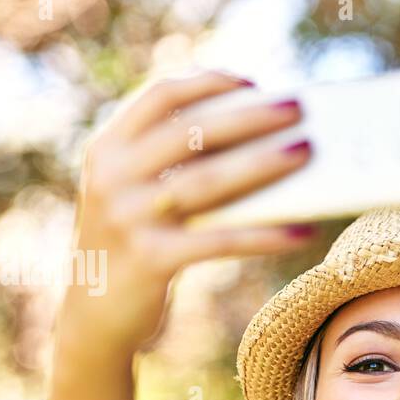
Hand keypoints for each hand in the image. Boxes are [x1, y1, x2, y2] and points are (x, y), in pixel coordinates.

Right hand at [61, 68, 316, 360]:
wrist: (93, 316)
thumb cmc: (137, 246)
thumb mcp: (140, 196)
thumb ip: (175, 165)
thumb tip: (261, 139)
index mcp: (107, 148)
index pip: (161, 96)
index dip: (209, 83)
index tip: (253, 83)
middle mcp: (111, 175)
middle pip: (191, 131)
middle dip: (250, 116)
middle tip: (298, 108)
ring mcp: (127, 217)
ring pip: (208, 181)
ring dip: (264, 163)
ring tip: (306, 152)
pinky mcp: (150, 259)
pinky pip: (220, 240)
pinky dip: (266, 235)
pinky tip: (303, 232)